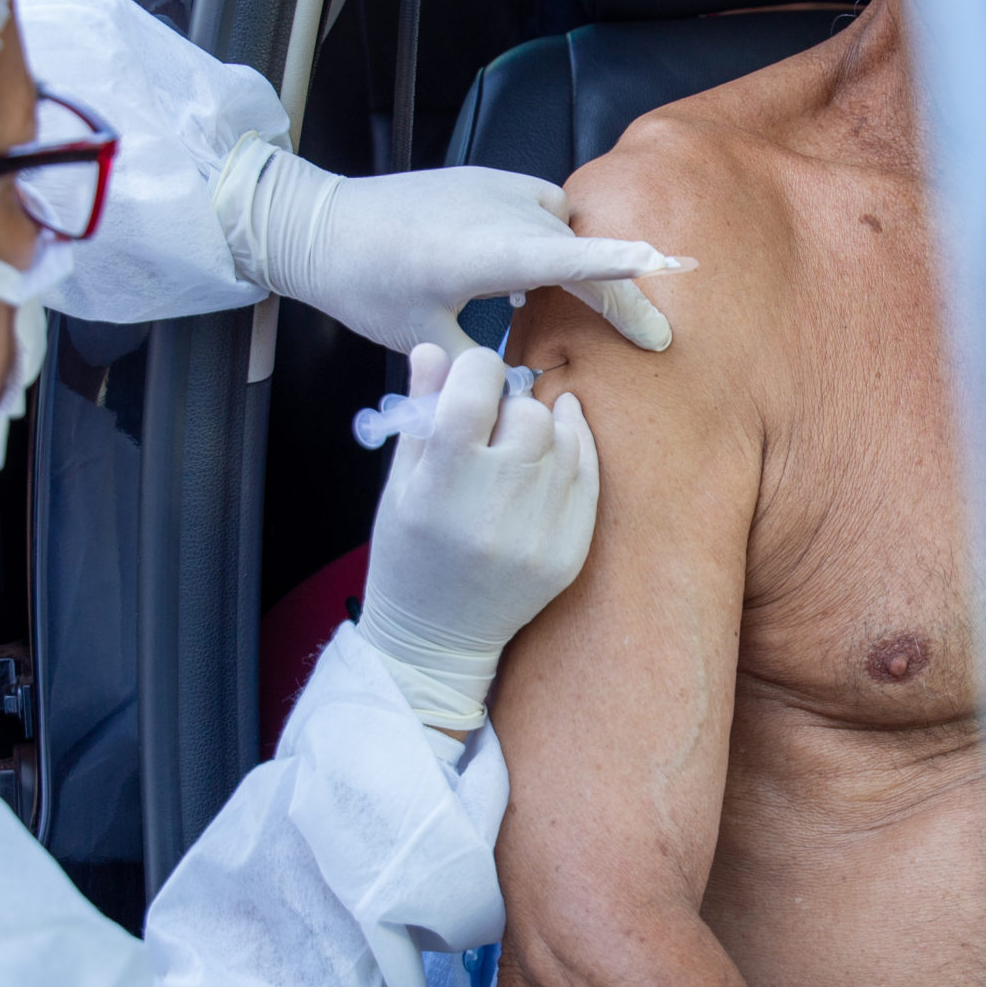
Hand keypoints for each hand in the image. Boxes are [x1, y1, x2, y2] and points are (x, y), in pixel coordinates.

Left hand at [213, 139, 690, 354]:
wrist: (322, 225)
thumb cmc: (366, 288)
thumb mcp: (423, 340)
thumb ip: (481, 363)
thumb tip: (525, 389)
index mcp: (478, 256)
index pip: (561, 258)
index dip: (613, 264)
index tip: (661, 265)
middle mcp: (495, 214)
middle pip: (579, 251)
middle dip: (621, 294)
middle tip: (655, 337)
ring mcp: (494, 188)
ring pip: (565, 228)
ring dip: (584, 263)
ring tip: (598, 304)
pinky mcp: (489, 178)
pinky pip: (547, 204)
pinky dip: (557, 232)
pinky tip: (541, 263)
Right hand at [357, 345, 599, 729]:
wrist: (437, 637)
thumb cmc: (408, 554)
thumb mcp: (398, 485)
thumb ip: (420, 414)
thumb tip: (434, 349)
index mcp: (440, 490)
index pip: (472, 394)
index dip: (474, 371)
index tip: (471, 378)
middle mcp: (493, 511)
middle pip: (526, 414)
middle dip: (508, 406)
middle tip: (491, 422)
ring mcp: (537, 536)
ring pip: (563, 439)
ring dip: (543, 426)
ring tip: (518, 439)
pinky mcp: (568, 553)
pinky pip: (587, 477)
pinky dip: (574, 450)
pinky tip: (557, 441)